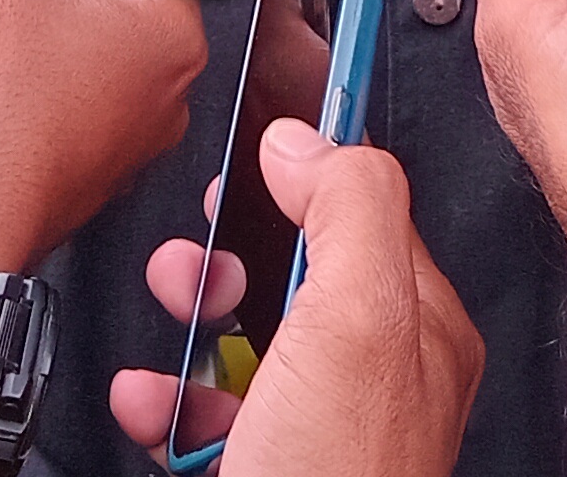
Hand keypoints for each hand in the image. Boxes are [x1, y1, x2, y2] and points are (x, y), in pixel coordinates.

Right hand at [105, 121, 481, 474]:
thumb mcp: (356, 321)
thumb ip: (348, 210)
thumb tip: (312, 140)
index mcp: (417, 329)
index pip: (371, 205)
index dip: (312, 162)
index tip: (266, 126)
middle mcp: (376, 379)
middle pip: (300, 269)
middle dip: (234, 249)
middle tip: (200, 248)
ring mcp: (319, 434)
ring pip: (248, 339)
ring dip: (191, 316)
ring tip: (170, 311)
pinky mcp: (266, 473)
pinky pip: (211, 415)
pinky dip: (167, 398)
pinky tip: (149, 399)